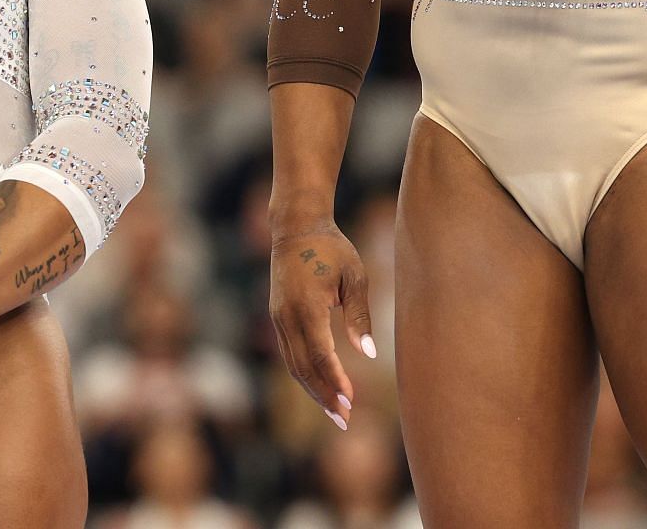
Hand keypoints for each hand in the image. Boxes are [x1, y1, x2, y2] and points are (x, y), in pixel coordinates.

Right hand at [269, 220, 374, 430]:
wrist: (296, 228)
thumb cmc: (332, 249)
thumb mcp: (354, 276)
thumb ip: (359, 316)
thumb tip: (368, 354)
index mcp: (306, 306)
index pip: (320, 354)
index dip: (335, 381)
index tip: (351, 401)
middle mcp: (286, 316)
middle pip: (302, 368)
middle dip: (323, 396)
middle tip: (345, 419)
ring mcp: (278, 318)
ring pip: (293, 365)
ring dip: (313, 390)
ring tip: (336, 412)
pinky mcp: (277, 318)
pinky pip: (290, 354)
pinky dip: (305, 374)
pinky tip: (321, 387)